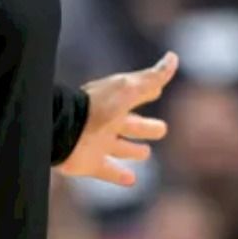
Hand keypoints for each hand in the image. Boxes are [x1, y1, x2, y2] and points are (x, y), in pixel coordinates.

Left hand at [57, 52, 177, 186]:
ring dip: (133, 151)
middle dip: (146, 126)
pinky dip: (119, 176)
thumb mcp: (129, 88)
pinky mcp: (90, 163)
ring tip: (145, 153)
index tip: (157, 90)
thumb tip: (173, 58)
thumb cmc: (99, 106)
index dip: (149, 92)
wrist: (64, 129)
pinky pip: (108, 171)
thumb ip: (152, 78)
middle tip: (161, 129)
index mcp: (117, 102)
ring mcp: (99, 143)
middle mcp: (108, 122)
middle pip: (132, 124)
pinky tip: (132, 180)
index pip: (137, 95)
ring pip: (120, 147)